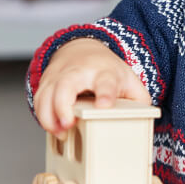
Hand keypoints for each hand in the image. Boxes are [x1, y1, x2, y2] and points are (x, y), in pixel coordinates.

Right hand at [32, 38, 149, 139]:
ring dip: (48, 117)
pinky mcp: (46, 83)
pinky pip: (38, 100)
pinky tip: (52, 128)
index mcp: (104, 72)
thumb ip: (140, 100)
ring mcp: (60, 77)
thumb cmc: (107, 71)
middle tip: (68, 125)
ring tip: (60, 133)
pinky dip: (41, 116)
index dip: (104, 94)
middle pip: (66, 86)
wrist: (83, 50)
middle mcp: (79, 72)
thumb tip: (146, 120)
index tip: (104, 106)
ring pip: (46, 95)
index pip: (105, 82)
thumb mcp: (130, 80)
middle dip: (63, 107)